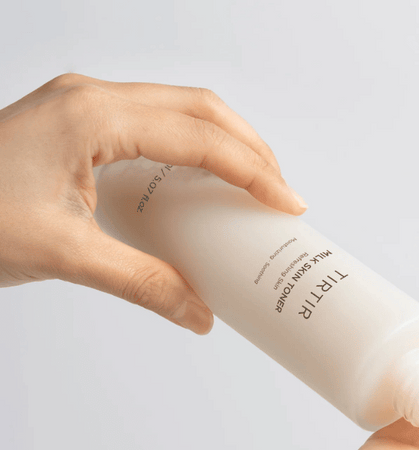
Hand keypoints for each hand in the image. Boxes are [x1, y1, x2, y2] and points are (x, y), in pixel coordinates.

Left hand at [0, 73, 306, 332]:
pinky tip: (203, 184)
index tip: (287, 203)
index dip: (252, 172)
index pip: (199, 138)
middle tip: (281, 192)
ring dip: (226, 144)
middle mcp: (93, 99)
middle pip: (201, 109)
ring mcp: (85, 107)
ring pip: (181, 110)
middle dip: (251, 148)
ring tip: (255, 185)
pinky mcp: (80, 125)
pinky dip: (193, 151)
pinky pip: (155, 126)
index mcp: (92, 117)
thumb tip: (200, 314)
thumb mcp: (64, 255)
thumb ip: (142, 283)